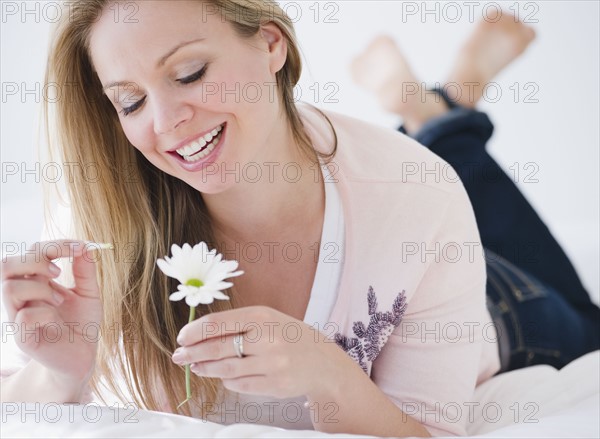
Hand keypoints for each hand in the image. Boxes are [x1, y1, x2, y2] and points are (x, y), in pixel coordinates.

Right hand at [1, 240, 101, 383]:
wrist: (83, 355)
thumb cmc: (81, 322)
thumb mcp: (89, 293)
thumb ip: (86, 270)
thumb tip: (86, 247)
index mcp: (37, 281)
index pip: (32, 252)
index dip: (55, 245)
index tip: (81, 247)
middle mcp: (23, 296)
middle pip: (8, 264)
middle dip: (35, 259)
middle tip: (59, 271)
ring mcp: (19, 316)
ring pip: (10, 288)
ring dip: (40, 289)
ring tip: (59, 301)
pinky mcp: (22, 337)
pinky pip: (23, 317)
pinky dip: (43, 313)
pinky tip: (55, 319)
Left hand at [173, 306, 354, 398]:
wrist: (322, 361)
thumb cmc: (287, 336)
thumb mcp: (266, 319)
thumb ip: (236, 325)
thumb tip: (197, 337)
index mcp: (261, 316)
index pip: (218, 323)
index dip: (194, 332)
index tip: (181, 338)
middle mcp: (267, 338)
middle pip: (218, 347)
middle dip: (193, 353)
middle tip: (178, 356)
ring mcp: (272, 363)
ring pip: (226, 368)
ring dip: (206, 368)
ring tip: (196, 367)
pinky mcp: (275, 385)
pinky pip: (240, 384)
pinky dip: (227, 380)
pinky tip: (222, 375)